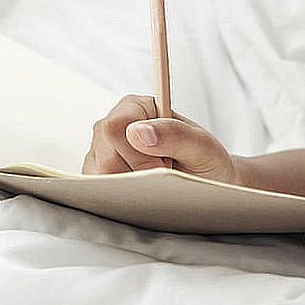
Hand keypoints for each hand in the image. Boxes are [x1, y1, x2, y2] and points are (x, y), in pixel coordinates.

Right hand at [82, 95, 240, 184]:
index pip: (115, 126)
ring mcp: (102, 152)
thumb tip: (138, 132)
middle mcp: (114, 126)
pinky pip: (99, 191)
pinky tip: (142, 191)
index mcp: (137, 107)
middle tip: (163, 174)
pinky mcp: (98, 175)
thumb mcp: (202, 146)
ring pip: (100, 176)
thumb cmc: (205, 160)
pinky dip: (122, 197)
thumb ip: (175, 134)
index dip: (136, 153)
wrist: (206, 182)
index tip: (161, 166)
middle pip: (105, 156)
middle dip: (137, 174)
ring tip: (155, 181)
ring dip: (130, 187)